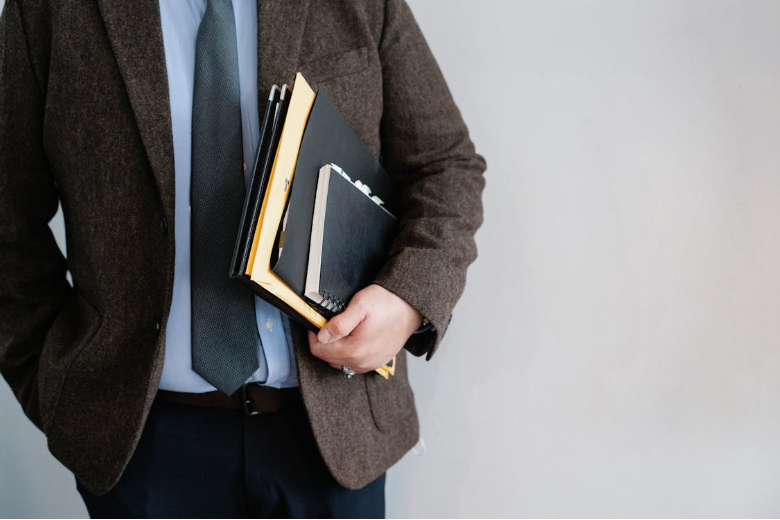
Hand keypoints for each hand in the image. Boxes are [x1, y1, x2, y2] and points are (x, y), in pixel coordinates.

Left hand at [308, 284, 422, 372]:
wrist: (411, 306)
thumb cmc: (387, 303)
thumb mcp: (359, 306)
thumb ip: (338, 324)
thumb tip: (321, 336)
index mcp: (354, 351)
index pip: (319, 350)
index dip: (315, 335)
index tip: (319, 322)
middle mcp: (361, 363)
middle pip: (328, 358)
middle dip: (325, 342)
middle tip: (332, 323)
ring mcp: (370, 364)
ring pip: (340, 362)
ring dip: (337, 348)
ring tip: (343, 330)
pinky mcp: (377, 362)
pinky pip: (354, 362)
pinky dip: (349, 352)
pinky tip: (354, 338)